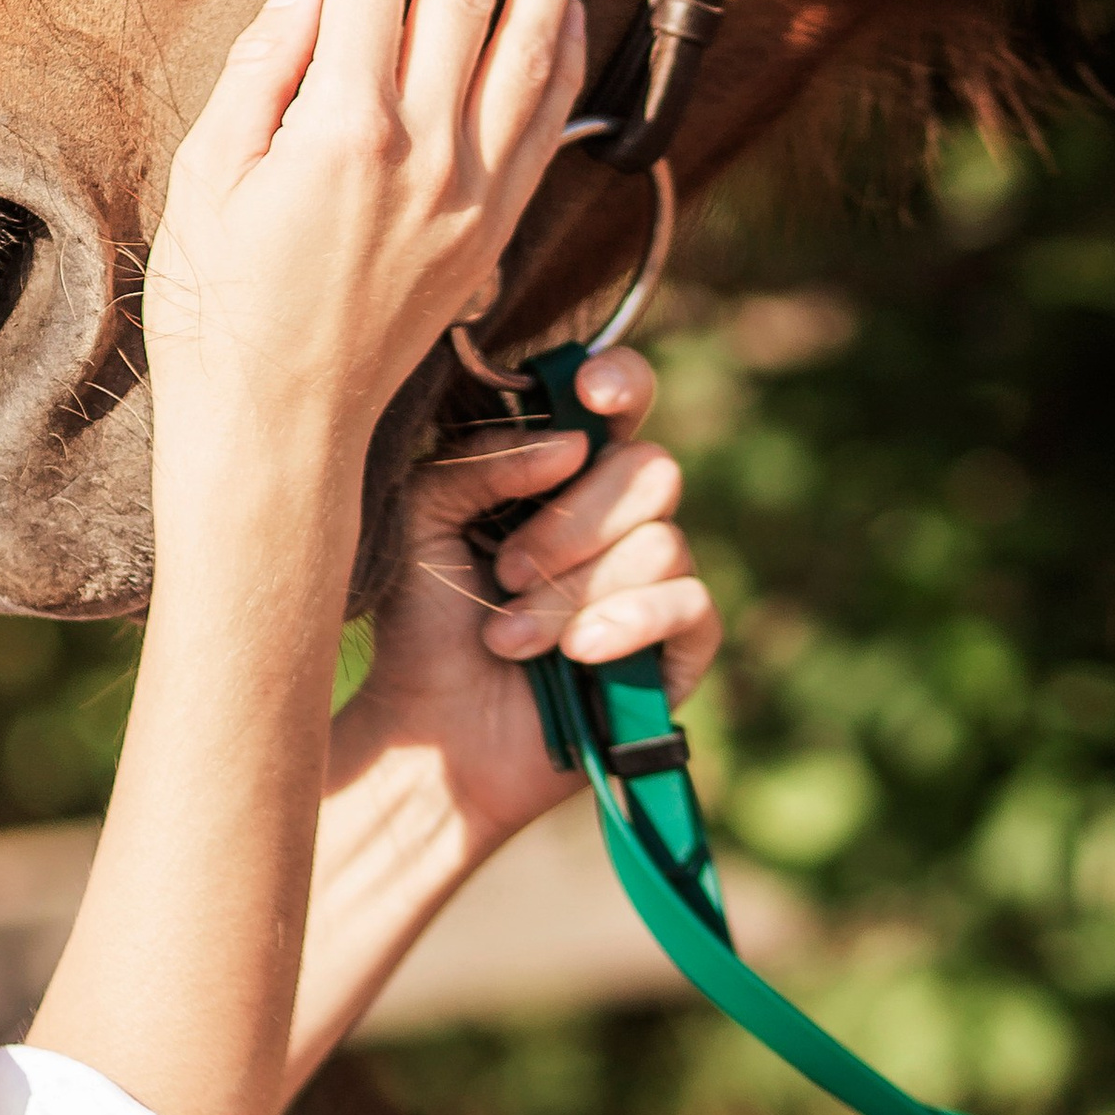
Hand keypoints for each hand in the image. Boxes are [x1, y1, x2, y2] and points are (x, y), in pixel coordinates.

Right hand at [144, 0, 585, 556]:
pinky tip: (572, 12)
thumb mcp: (206, 181)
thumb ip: (262, 72)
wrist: (279, 430)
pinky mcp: (494, 232)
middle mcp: (425, 155)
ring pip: (527, 54)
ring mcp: (472, 195)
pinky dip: (565, 61)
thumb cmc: (218, 310)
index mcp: (343, 134)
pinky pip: (547, 126)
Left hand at [350, 347, 722, 851]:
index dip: (621, 382)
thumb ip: (483, 459)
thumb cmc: (424, 621)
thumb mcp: (425, 515)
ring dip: (573, 592)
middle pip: (650, 468)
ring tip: (512, 637)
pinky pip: (690, 604)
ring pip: (661, 542)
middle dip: (572, 523)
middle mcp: (618, 519)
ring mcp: (654, 583)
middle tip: (506, 571)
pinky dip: (626, 623)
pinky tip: (577, 654)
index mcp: (562, 473)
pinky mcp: (677, 650)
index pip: (620, 402)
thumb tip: (571, 444)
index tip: (591, 394)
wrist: (432, 731)